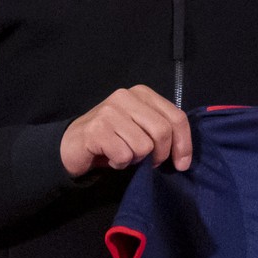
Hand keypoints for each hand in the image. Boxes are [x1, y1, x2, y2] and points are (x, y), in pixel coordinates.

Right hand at [60, 86, 191, 175]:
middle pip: (163, 131)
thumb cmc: (113, 138)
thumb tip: (183, 156)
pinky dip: (120, 163)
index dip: (184, 144)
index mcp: (142, 93)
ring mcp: (110, 111)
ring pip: (144, 146)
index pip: (177, 117)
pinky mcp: (97, 129)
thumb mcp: (140, 127)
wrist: (73, 144)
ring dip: (136, 160)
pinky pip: (125, 155)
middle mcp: (126, 96)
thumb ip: (161, 130)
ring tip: (123, 154)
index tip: (182, 164)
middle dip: (161, 154)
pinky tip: (110, 157)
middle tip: (150, 163)